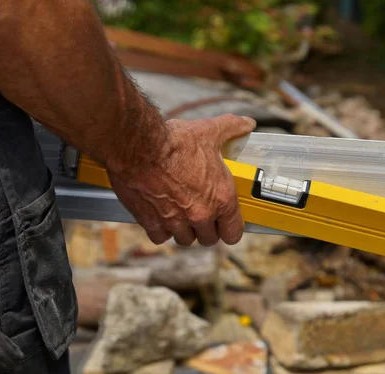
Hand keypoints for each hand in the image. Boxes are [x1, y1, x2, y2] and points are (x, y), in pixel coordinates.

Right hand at [107, 114, 255, 246]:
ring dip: (183, 229)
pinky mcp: (152, 223)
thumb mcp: (209, 131)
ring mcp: (176, 222)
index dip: (229, 227)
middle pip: (209, 239)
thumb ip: (231, 128)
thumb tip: (246, 123)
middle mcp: (200, 215)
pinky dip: (160, 229)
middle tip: (200, 212)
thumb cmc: (174, 142)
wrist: (138, 147)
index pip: (233, 233)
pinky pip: (160, 237)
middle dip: (205, 228)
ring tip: (179, 213)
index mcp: (221, 199)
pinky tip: (160, 215)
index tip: (224, 221)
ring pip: (184, 239)